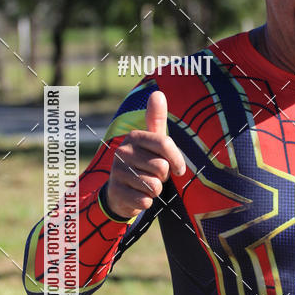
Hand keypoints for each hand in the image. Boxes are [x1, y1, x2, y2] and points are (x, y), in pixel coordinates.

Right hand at [105, 90, 185, 218]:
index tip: (178, 169)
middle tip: (153, 175)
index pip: (165, 143)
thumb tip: (157, 92)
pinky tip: (138, 196)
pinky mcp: (116, 191)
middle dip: (163, 177)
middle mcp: (123, 151)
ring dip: (155, 190)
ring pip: (154, 185)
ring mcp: (117, 171)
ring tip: (146, 185)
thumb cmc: (144, 164)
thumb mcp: (152, 142)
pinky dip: (146, 202)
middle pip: (161, 167)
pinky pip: (145, 200)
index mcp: (134, 137)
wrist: (121, 192)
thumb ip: (156, 119)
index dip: (177, 160)